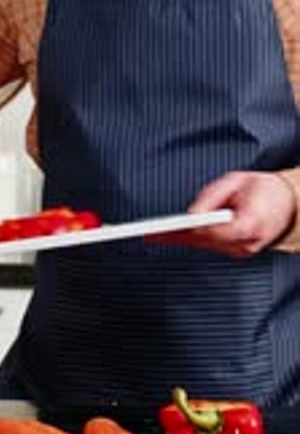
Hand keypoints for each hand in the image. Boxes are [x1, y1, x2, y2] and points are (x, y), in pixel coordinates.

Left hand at [149, 171, 296, 256]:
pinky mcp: (237, 251)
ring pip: (203, 246)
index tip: (165, 229)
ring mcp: (241, 251)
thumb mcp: (238, 181)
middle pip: (201, 242)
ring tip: (154, 235)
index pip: (211, 231)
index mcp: (248, 225)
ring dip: (180, 240)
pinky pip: (209, 246)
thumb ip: (213, 196)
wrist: (290, 206)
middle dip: (175, 237)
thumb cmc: (265, 190)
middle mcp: (244, 244)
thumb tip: (191, 213)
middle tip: (149, 234)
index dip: (186, 230)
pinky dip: (192, 240)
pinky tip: (173, 237)